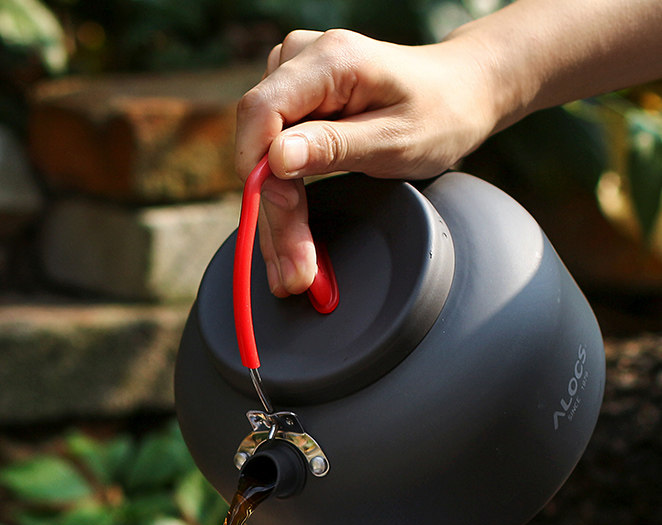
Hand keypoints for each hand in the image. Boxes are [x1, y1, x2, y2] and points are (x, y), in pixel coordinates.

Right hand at [235, 28, 495, 295]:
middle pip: (258, 146)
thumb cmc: (439, 112)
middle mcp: (300, 61)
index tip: (287, 225)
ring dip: (274, 221)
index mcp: (328, 60)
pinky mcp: (294, 106)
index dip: (261, 174)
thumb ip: (335, 147)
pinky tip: (290, 245)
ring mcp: (293, 82)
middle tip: (294, 273)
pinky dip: (283, 206)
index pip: (261, 113)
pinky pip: (273, 161)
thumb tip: (276, 159)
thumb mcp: (396, 139)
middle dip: (274, 217)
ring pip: (260, 160)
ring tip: (292, 272)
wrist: (458, 94)